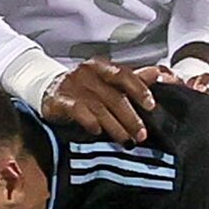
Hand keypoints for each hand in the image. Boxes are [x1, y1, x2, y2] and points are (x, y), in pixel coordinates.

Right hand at [41, 59, 155, 142]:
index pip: (124, 75)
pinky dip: (88, 120)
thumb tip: (161, 74)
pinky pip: (76, 110)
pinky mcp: (58, 99)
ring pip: (99, 106)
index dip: (139, 89)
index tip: (151, 105)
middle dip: (130, 117)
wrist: (46, 87)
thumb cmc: (84, 86)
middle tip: (141, 135)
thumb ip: (134, 79)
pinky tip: (97, 131)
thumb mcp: (107, 80)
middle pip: (114, 96)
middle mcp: (88, 73)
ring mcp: (72, 85)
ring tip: (125, 141)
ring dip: (114, 126)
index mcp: (102, 67)